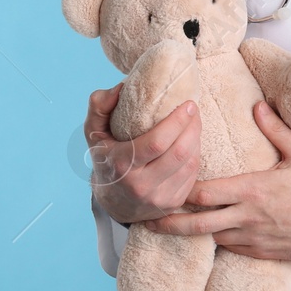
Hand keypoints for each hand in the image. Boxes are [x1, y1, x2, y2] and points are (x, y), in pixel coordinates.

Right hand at [86, 83, 201, 225]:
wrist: (114, 202)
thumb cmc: (105, 159)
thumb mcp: (93, 133)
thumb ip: (100, 106)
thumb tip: (122, 87)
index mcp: (122, 165)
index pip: (157, 143)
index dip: (177, 121)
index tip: (189, 104)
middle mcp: (141, 185)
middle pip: (179, 152)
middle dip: (192, 127)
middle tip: (194, 109)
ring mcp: (159, 197)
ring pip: (190, 163)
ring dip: (197, 139)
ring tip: (194, 122)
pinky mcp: (174, 203)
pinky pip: (193, 175)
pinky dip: (196, 155)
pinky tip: (191, 142)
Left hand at [144, 100, 290, 259]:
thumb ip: (275, 129)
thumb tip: (257, 106)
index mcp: (251, 189)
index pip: (204, 192)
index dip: (180, 190)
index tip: (164, 185)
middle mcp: (246, 216)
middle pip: (197, 224)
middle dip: (168, 224)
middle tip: (146, 220)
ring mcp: (253, 238)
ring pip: (211, 239)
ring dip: (192, 234)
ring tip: (169, 230)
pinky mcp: (261, 253)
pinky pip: (230, 250)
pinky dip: (216, 243)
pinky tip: (207, 239)